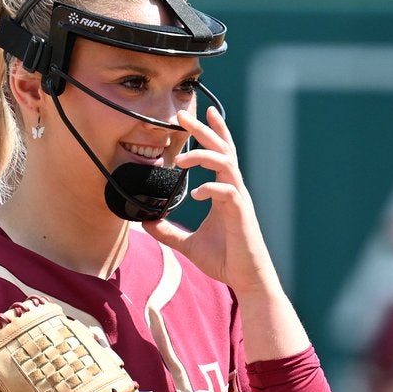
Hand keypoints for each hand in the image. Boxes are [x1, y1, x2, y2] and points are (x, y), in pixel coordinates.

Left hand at [144, 107, 309, 361]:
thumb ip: (169, 232)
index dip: (212, 132)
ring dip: (204, 156)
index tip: (200, 112)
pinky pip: (228, 192)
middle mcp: (234, 190)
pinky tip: (198, 193)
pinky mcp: (241, 215)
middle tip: (184, 114)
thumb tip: (146, 223)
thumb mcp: (188, 245)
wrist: (246, 279)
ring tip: (181, 158)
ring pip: (226, 164)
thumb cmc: (225, 260)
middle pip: (223, 149)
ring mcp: (239, 200)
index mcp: (224, 192)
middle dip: (204, 129)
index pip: (220, 154)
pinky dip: (212, 188)